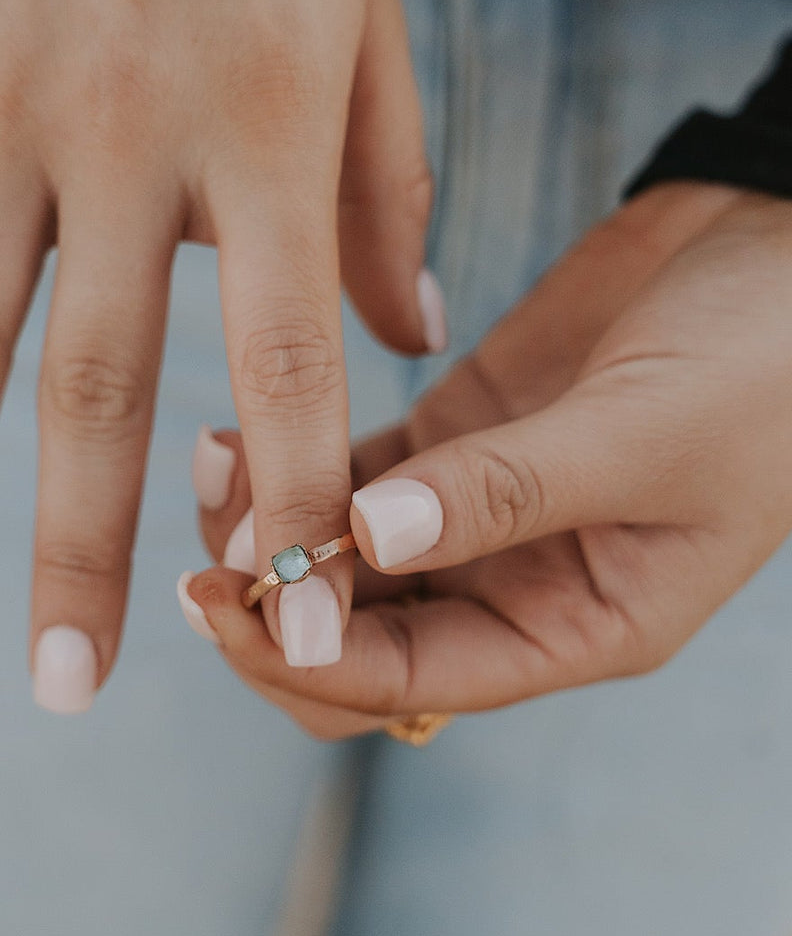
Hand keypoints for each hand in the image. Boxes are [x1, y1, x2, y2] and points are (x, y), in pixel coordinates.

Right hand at [0, 0, 440, 709]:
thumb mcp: (370, 15)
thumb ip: (385, 190)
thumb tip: (410, 338)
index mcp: (263, 127)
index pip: (284, 358)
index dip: (290, 499)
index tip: (290, 612)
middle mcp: (124, 129)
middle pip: (94, 382)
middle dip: (77, 549)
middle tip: (63, 688)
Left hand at [185, 181, 791, 737]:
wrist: (789, 250)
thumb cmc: (765, 362)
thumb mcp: (648, 433)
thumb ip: (507, 489)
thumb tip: (366, 541)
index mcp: (576, 627)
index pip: (414, 685)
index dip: (308, 657)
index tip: (222, 599)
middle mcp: (516, 587)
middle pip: (356, 646)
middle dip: (274, 615)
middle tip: (201, 554)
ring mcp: (477, 511)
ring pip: (339, 560)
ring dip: (269, 533)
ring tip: (215, 467)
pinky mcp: (454, 434)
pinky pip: (347, 473)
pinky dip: (290, 464)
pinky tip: (234, 432)